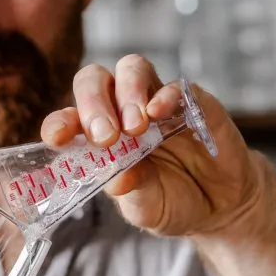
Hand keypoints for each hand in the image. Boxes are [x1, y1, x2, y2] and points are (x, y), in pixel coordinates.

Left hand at [40, 54, 274, 236]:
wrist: (217, 206)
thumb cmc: (169, 201)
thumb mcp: (144, 206)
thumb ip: (130, 189)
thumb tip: (117, 179)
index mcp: (96, 137)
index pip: (68, 118)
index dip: (59, 123)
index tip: (58, 137)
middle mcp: (120, 111)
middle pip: (95, 81)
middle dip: (94, 103)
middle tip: (105, 136)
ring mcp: (156, 102)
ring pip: (132, 69)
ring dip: (128, 93)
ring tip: (135, 128)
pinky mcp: (193, 102)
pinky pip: (178, 86)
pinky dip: (166, 95)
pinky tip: (160, 113)